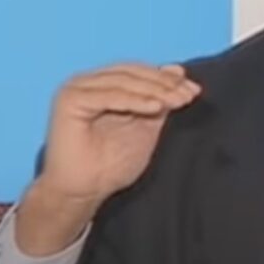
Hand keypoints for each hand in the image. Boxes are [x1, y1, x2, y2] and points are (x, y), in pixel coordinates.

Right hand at [15, 63, 201, 254]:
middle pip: (132, 74)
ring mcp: (76, 88)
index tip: (194, 91)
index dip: (166, 79)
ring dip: (154, 90)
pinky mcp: (69, 100)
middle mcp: (86, 82)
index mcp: (102, 84)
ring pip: (122, 82)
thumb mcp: (146, 127)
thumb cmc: (110, 165)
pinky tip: (156, 107)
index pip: (139, 73)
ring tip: (177, 101)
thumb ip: (160, 100)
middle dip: (163, 84)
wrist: (83, 193)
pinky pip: (108, 96)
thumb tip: (178, 70)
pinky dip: (134, 100)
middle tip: (188, 95)